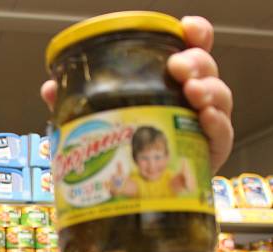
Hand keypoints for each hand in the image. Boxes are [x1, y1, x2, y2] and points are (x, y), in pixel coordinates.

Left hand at [40, 16, 232, 173]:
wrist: (138, 201)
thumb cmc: (125, 153)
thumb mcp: (97, 124)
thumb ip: (77, 105)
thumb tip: (50, 89)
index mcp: (170, 85)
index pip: (190, 50)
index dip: (195, 35)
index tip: (188, 28)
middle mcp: (192, 101)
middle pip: (206, 70)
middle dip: (197, 62)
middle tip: (178, 68)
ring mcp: (205, 127)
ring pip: (220, 98)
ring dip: (210, 90)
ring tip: (194, 92)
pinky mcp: (210, 156)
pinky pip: (222, 136)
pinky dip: (217, 125)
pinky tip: (205, 119)